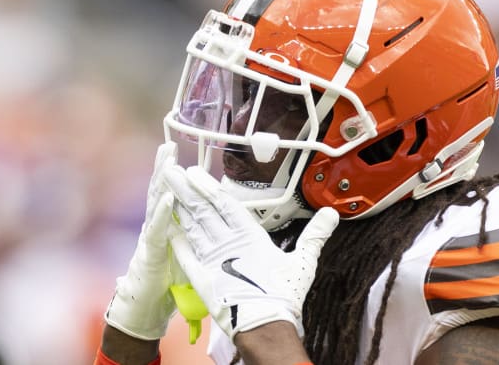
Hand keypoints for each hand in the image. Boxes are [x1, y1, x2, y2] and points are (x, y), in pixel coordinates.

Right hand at [105, 142, 178, 339]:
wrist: (146, 311)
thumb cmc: (166, 284)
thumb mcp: (186, 255)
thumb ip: (192, 237)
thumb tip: (211, 223)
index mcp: (167, 226)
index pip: (172, 195)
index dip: (175, 175)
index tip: (180, 153)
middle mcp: (156, 228)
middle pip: (160, 192)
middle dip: (164, 168)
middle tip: (168, 145)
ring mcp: (151, 238)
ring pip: (155, 204)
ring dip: (161, 181)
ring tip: (166, 160)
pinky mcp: (149, 253)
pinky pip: (156, 229)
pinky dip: (162, 213)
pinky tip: (167, 198)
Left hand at [164, 165, 338, 339]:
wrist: (265, 326)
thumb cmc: (284, 295)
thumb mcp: (304, 261)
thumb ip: (314, 235)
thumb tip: (331, 214)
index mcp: (250, 237)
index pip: (225, 204)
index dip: (209, 186)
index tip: (195, 171)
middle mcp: (227, 244)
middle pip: (203, 210)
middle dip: (186, 190)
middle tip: (171, 172)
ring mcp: (212, 261)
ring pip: (192, 228)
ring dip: (179, 208)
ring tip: (167, 191)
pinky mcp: (203, 279)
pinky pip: (186, 257)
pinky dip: (177, 243)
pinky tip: (168, 230)